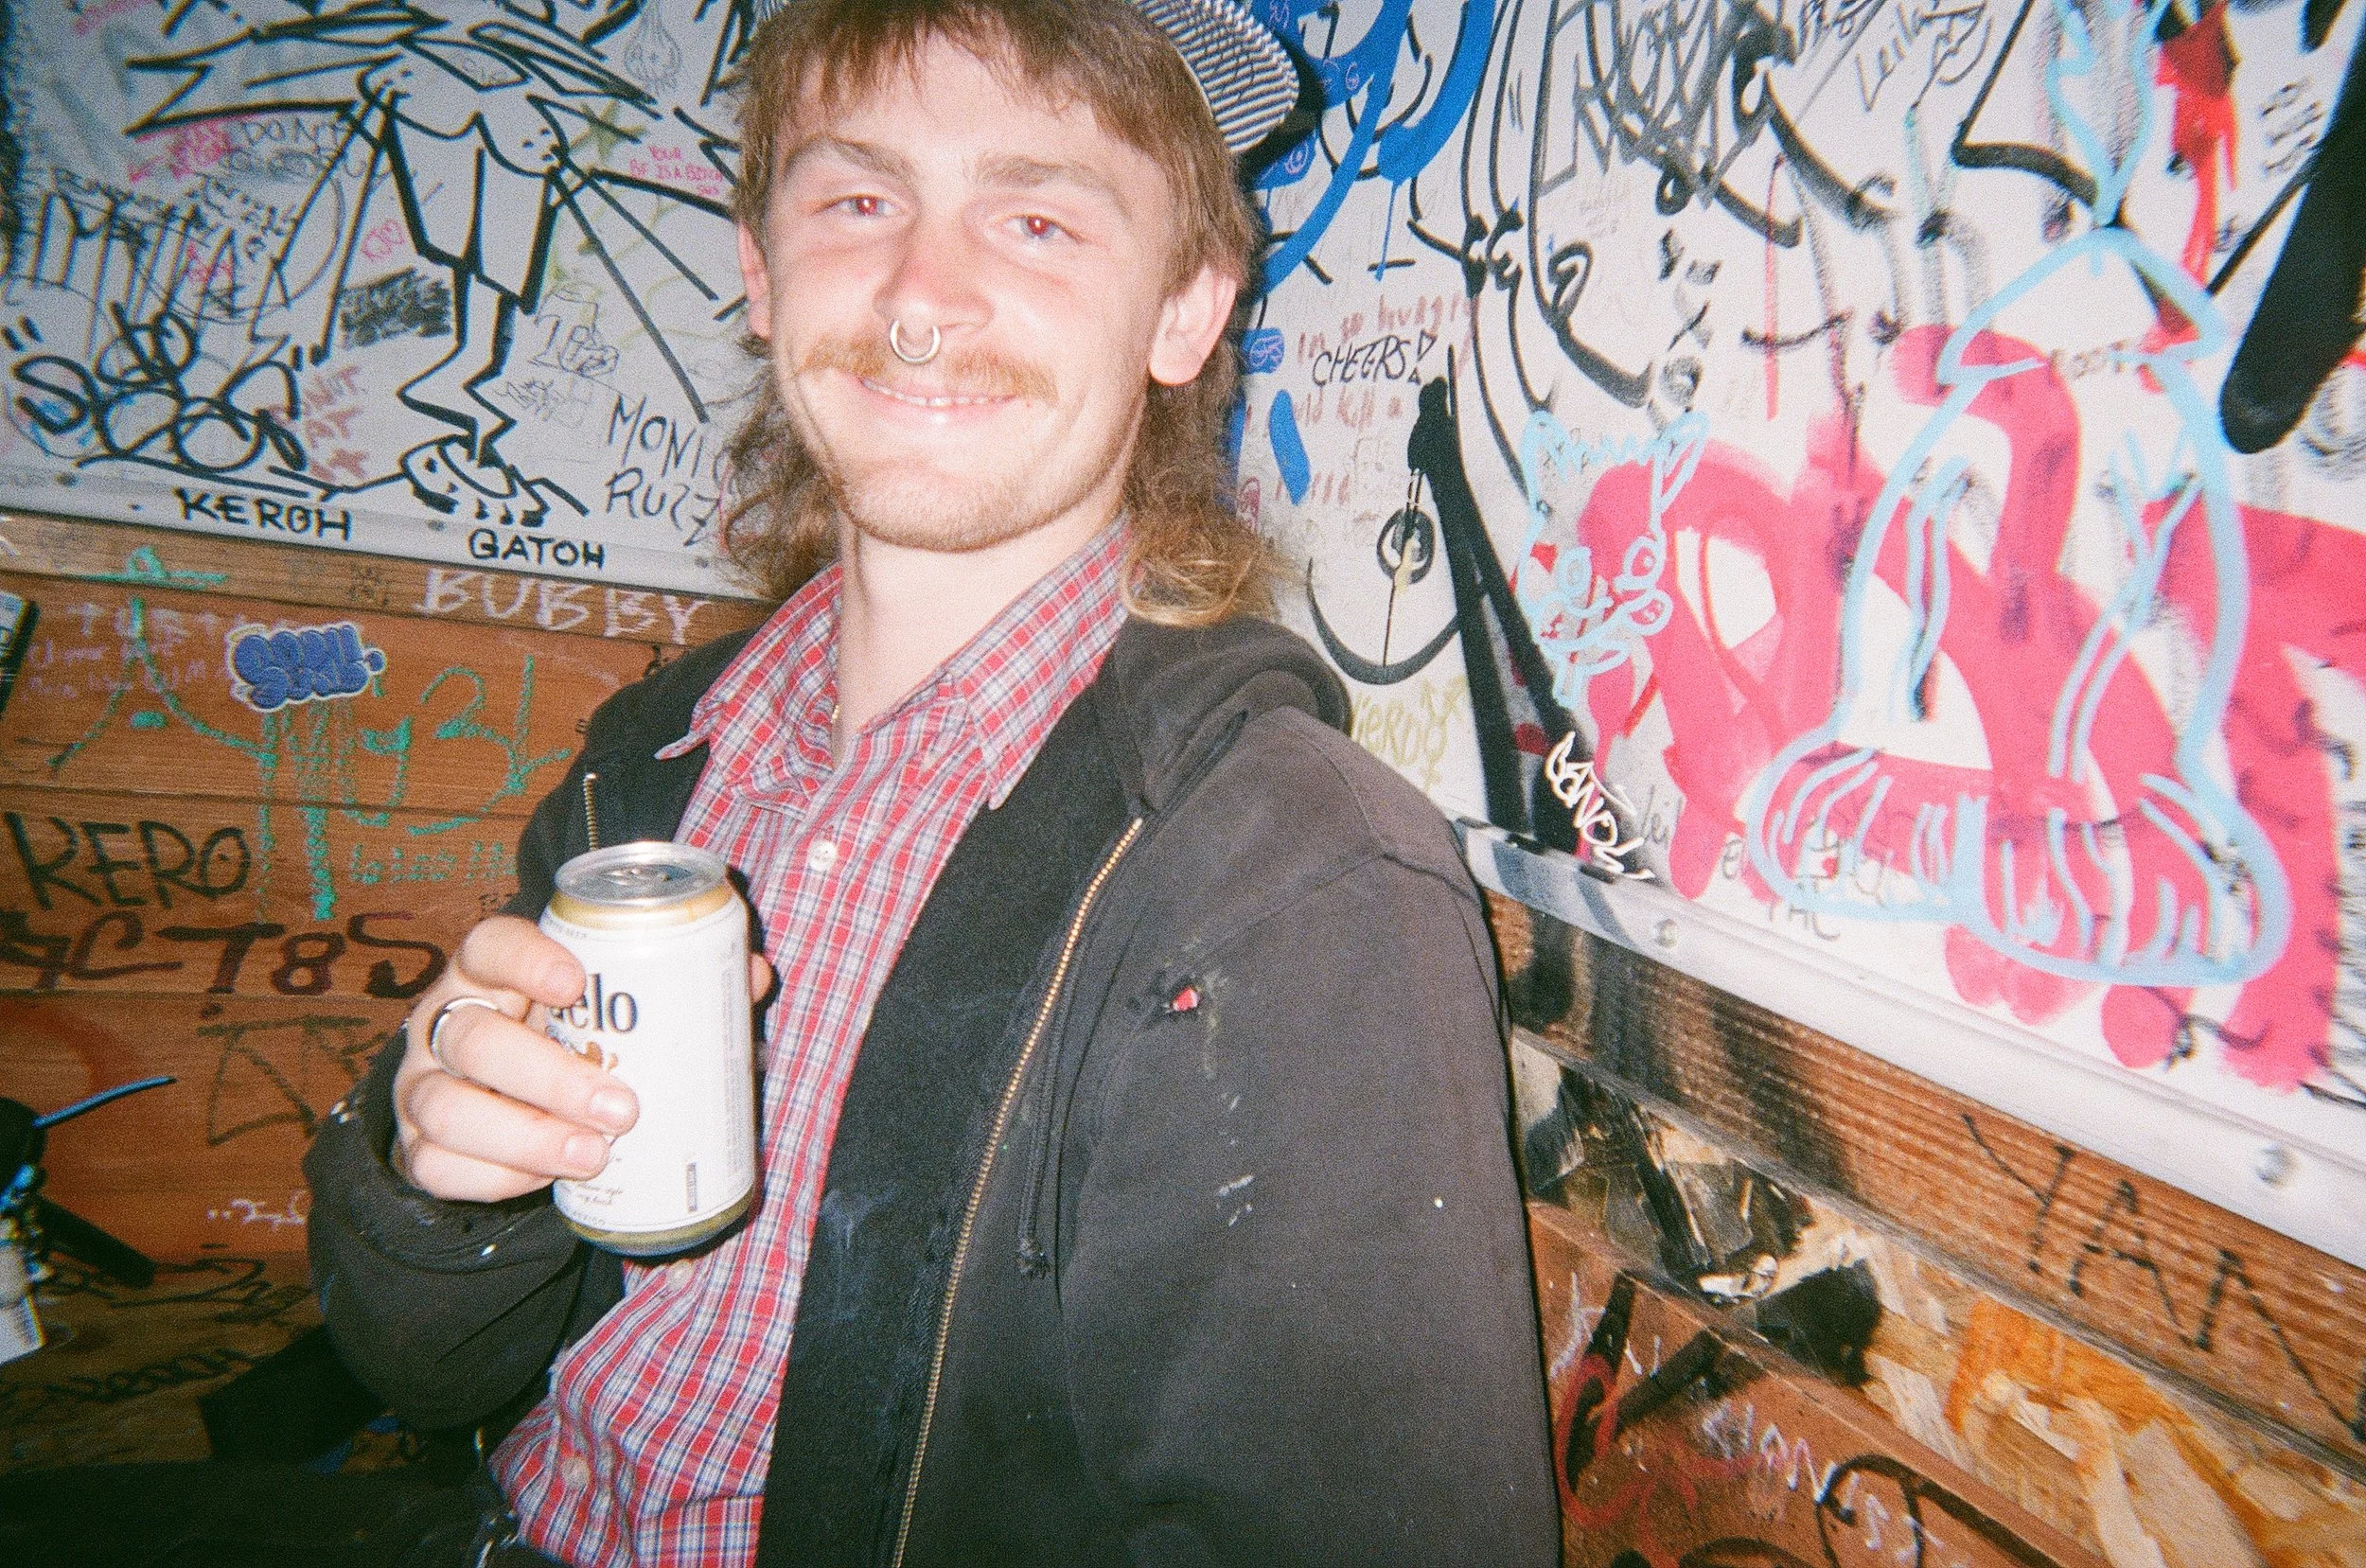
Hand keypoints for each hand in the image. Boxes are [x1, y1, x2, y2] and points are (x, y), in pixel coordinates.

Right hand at [393, 915, 773, 1202]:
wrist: (498, 1102)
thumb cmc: (568, 1038)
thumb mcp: (605, 1010)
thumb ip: (673, 989)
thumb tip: (753, 974)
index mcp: (491, 973)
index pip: (488, 945)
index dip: (525, 959)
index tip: (575, 982)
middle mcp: (446, 1022)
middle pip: (474, 1038)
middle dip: (548, 1076)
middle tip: (622, 1107)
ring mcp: (422, 1086)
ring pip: (447, 1107)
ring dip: (525, 1137)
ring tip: (595, 1156)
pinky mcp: (417, 1146)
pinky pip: (437, 1166)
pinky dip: (494, 1178)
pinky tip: (544, 1182)